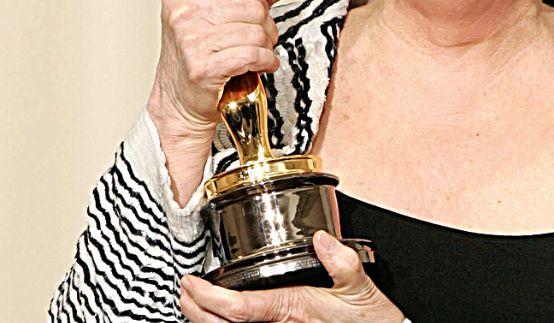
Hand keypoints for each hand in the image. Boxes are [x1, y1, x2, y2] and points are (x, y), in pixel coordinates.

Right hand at [148, 0, 287, 141]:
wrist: (179, 101)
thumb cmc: (194, 59)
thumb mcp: (213, 19)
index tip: (257, 5)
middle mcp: (183, 14)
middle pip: (253, 6)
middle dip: (266, 24)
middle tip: (260, 37)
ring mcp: (191, 41)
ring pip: (257, 31)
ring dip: (266, 45)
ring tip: (258, 53)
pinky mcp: (204, 68)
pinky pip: (254, 55)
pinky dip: (266, 62)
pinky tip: (261, 65)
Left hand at [180, 231, 403, 322]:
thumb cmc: (369, 320)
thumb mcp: (360, 287)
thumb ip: (341, 262)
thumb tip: (321, 238)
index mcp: (290, 309)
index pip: (236, 308)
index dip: (207, 298)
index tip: (191, 283)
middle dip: (194, 309)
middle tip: (184, 290)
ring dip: (204, 320)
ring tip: (194, 302)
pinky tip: (220, 317)